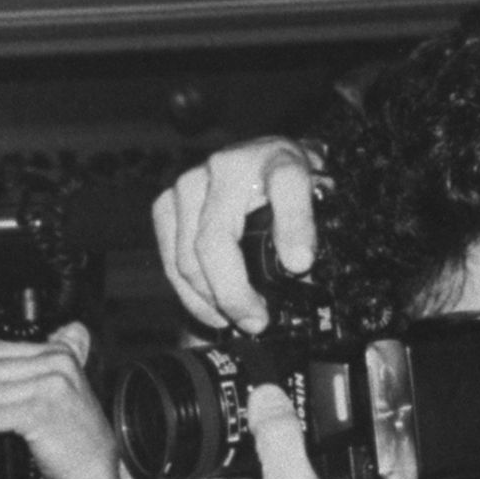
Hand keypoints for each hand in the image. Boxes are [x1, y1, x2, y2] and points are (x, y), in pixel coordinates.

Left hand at [144, 385, 396, 478]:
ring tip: (225, 393)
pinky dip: (246, 435)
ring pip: (206, 455)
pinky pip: (240, 457)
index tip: (139, 409)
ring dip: (211, 427)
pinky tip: (266, 417)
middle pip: (170, 458)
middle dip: (173, 422)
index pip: (138, 476)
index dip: (131, 442)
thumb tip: (263, 397)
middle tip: (189, 387)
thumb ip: (278, 442)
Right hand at [151, 137, 325, 333]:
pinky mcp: (165, 203)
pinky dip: (190, 295)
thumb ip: (310, 229)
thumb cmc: (285, 187)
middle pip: (215, 240)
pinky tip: (212, 312)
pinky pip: (170, 261)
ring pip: (187, 258)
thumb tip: (295, 274)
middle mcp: (227, 165)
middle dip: (234, 291)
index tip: (300, 264)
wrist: (256, 160)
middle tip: (256, 321)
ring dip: (210, 299)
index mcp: (277, 157)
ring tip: (235, 320)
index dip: (294, 226)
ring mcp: (189, 183)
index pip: (286, 185)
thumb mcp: (314, 198)